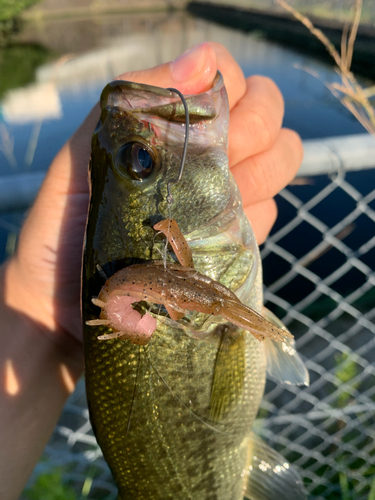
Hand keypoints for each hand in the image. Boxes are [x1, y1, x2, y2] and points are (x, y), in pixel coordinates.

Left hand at [4, 42, 302, 345]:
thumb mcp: (82, 156)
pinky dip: (250, 220)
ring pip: (282, 157)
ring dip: (257, 176)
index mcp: (167, 120)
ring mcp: (224, 192)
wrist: (66, 300)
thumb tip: (200, 60)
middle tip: (213, 166)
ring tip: (212, 203)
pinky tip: (213, 236)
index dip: (228, 90)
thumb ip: (134, 102)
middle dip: (250, 133)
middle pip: (268, 112)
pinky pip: (269, 211)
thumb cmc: (63, 224)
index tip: (206, 124)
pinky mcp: (235, 235)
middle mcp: (203, 150)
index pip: (225, 74)